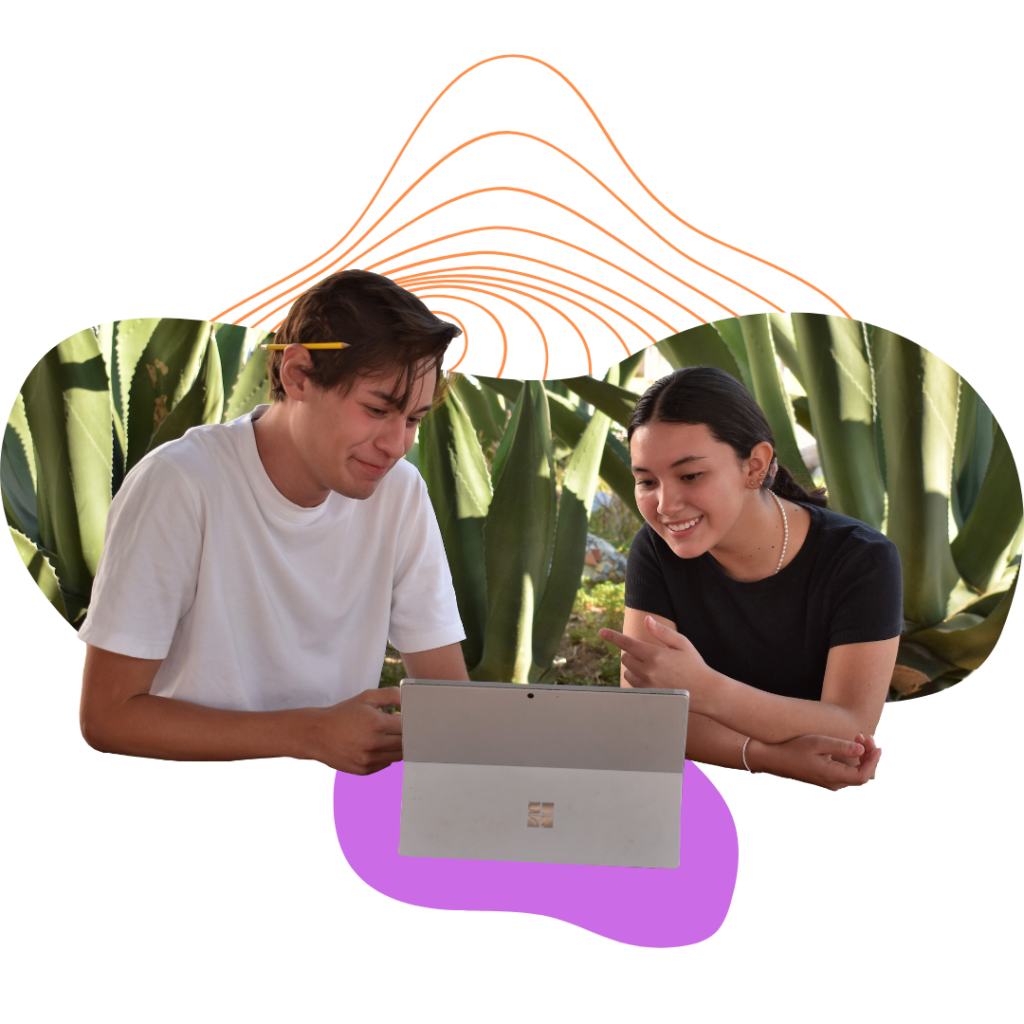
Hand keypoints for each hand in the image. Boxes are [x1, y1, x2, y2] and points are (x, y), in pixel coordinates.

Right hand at [309, 687, 403, 774]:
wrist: (316, 734)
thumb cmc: (343, 713)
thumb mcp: (366, 697)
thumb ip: (391, 695)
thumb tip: (409, 699)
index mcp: (377, 724)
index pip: (407, 727)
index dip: (408, 722)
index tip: (404, 719)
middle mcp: (374, 744)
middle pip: (405, 743)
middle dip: (404, 735)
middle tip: (396, 727)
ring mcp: (369, 759)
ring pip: (397, 756)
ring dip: (396, 746)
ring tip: (385, 736)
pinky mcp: (364, 770)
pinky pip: (385, 763)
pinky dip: (385, 755)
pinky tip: (376, 746)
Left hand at [599, 617, 711, 700]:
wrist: (705, 691)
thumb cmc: (694, 664)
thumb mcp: (681, 643)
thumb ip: (661, 632)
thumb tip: (647, 620)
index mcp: (655, 655)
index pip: (627, 643)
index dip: (613, 636)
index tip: (601, 632)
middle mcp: (648, 671)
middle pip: (625, 657)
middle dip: (632, 653)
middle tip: (650, 654)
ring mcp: (647, 685)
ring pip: (627, 671)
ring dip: (634, 667)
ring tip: (654, 668)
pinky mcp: (647, 695)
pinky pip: (632, 684)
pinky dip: (637, 678)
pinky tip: (654, 678)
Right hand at [750, 732, 882, 792]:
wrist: (774, 759)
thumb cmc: (794, 749)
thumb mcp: (817, 742)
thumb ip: (841, 747)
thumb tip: (862, 749)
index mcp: (832, 776)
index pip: (863, 776)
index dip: (874, 762)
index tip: (878, 746)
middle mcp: (833, 784)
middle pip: (863, 777)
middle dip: (871, 758)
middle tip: (868, 737)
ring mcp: (830, 784)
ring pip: (857, 777)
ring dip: (864, 759)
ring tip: (861, 738)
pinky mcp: (827, 780)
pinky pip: (849, 775)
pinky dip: (855, 762)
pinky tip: (853, 747)